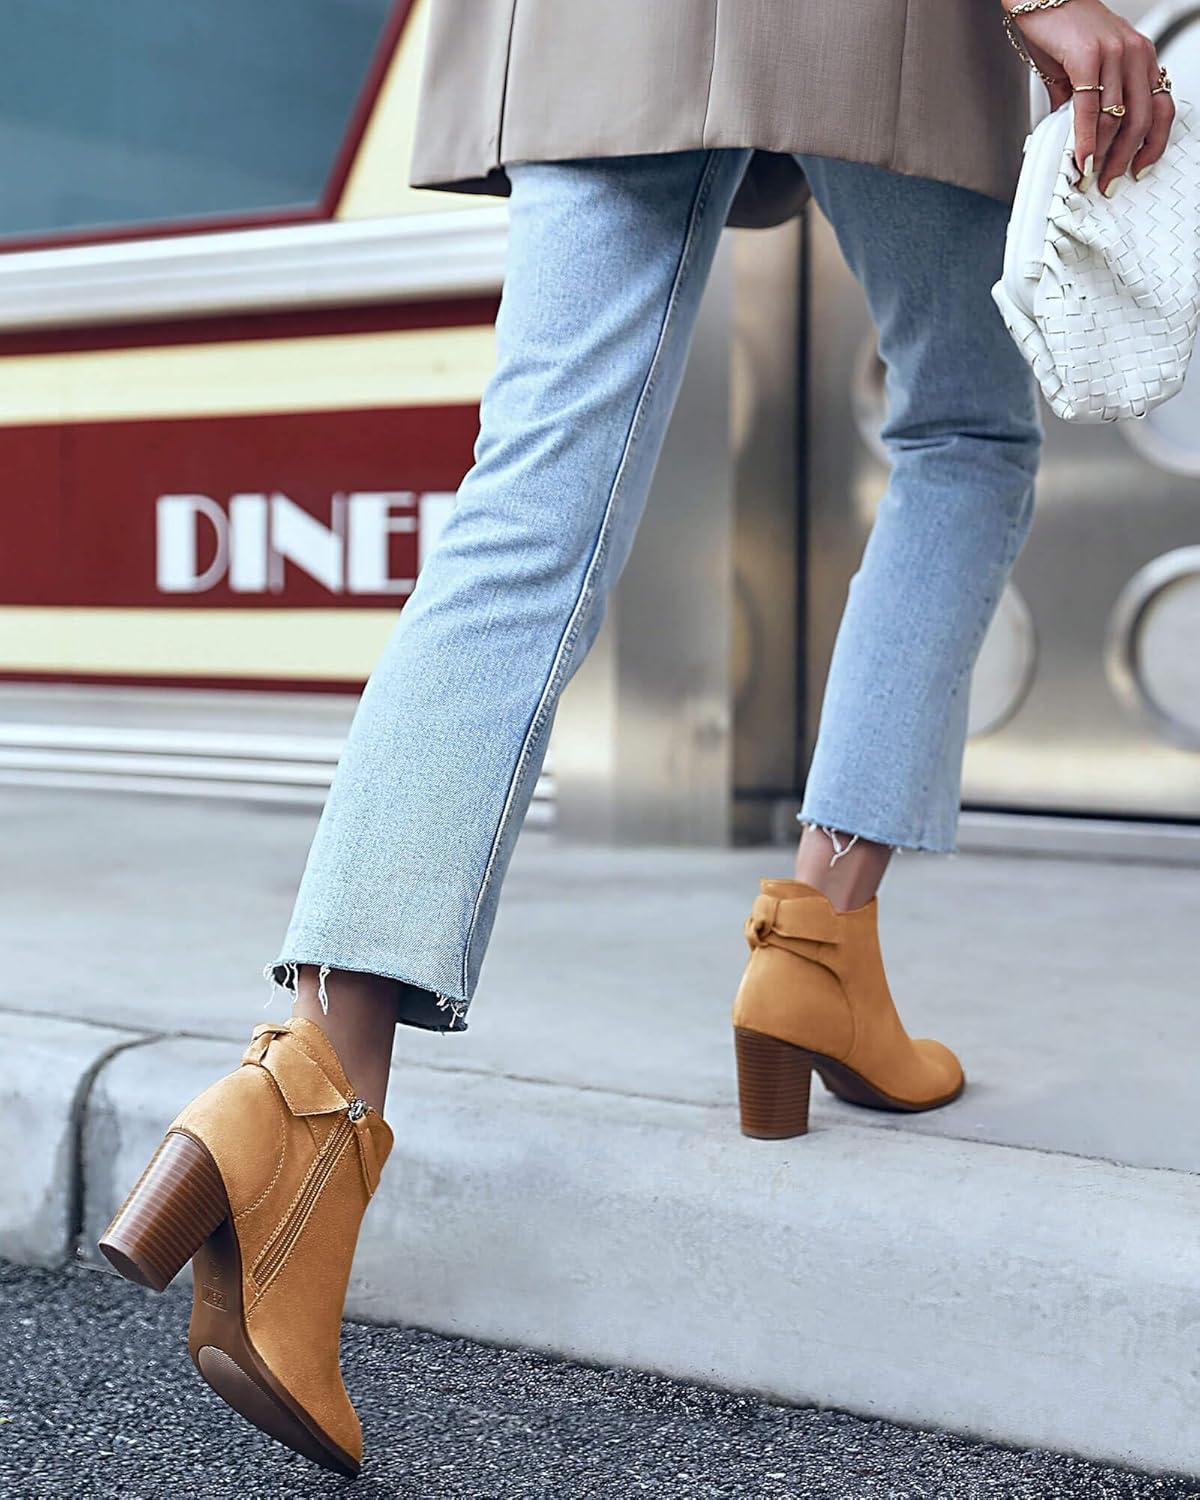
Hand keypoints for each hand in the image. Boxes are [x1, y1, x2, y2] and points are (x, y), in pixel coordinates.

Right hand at [1003, 0, 1174, 191]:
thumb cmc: (1061, 27)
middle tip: (1108, 182)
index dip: (1153, 144)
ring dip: (1103, 156)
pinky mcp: (1089, 56)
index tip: (1139, 168)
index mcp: (1140, 56)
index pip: (1161, 108)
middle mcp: (1134, 53)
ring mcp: (1114, 53)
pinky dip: (1085, 139)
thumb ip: (1086, 102)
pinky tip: (1080, 158)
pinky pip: (1090, 108)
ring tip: (1090, 176)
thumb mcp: (1083, 68)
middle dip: (1124, 159)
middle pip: (1141, 120)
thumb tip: (1077, 136)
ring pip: (1117, 118)